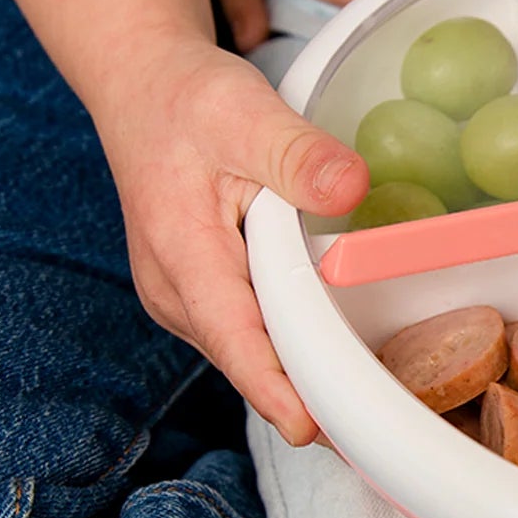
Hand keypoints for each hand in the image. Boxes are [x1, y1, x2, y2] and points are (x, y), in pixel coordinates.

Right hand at [99, 40, 366, 442]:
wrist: (142, 86)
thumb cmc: (188, 99)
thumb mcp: (245, 111)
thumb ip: (298, 154)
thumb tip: (351, 188)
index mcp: (180, 252)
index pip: (233, 338)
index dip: (275, 388)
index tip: (314, 431)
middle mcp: (174, 290)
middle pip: (248, 357)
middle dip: (307, 394)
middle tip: (376, 429)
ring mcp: (182, 297)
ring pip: (248, 349)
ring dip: (300, 373)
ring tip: (371, 403)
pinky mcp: (200, 292)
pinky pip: (247, 331)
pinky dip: (288, 345)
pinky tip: (336, 353)